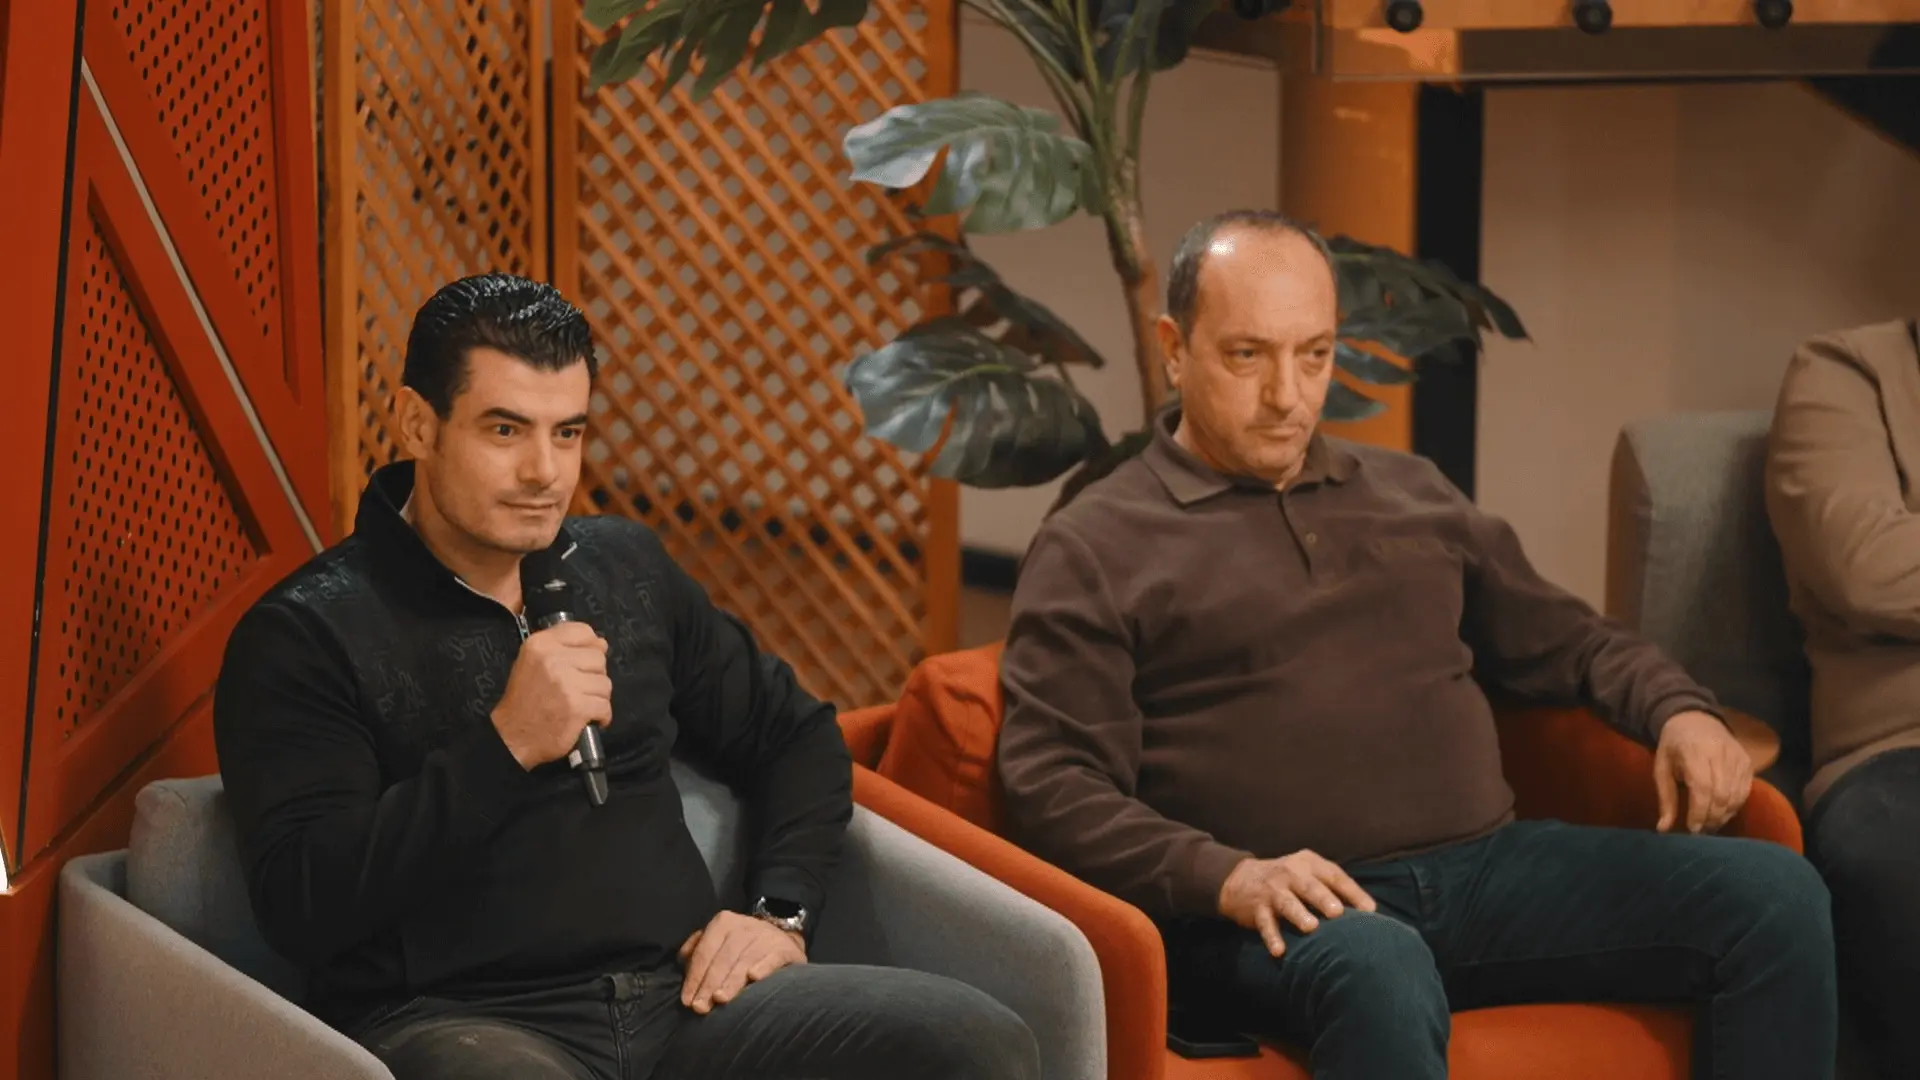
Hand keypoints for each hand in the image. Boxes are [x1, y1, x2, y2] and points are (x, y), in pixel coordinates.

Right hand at [491, 621, 611, 769]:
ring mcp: (566, 683)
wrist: (512, 736)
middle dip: (594, 676)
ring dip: (597, 697)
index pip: (582, 631)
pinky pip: (605, 706)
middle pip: (598, 658)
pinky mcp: (578, 707)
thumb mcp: (532, 663)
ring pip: (605, 683)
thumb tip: (601, 644)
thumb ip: (563, 648)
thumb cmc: (524, 701)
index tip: (586, 661)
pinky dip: (601, 716)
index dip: (591, 646)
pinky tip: (588, 718)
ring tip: (580, 705)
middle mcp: (553, 659)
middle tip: (579, 689)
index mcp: (540, 644)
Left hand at [677, 911, 805, 1013]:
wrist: (781, 938)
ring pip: (745, 960)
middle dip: (709, 984)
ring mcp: (766, 936)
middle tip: (701, 1007)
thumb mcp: (717, 942)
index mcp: (723, 923)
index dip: (695, 978)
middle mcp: (744, 926)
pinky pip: (772, 958)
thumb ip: (697, 951)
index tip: (687, 1001)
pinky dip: (763, 967)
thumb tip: (683, 963)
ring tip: (721, 999)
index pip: (704, 953)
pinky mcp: (784, 948)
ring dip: (731, 981)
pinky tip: (754, 978)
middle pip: (723, 959)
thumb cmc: (740, 947)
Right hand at [1218, 851, 1376, 957]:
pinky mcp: (1257, 908)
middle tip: (1337, 913)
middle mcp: (1290, 874)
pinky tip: (1279, 951)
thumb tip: (1370, 912)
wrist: (1241, 879)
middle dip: (1323, 898)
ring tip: (1310, 927)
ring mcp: (1272, 891)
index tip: (1369, 910)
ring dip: (1298, 914)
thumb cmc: (1289, 880)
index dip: (1352, 892)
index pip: (1334, 875)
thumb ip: (1334, 888)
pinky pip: (1265, 924)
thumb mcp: (1309, 874)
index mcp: (1309, 863)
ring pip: (1287, 902)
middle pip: (1309, 886)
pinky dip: (1272, 937)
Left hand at [1654, 710, 1752, 834]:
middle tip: (1701, 831)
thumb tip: (1663, 830)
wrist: (1696, 719)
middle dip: (1711, 818)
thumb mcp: (1661, 768)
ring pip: (1736, 796)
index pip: (1703, 788)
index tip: (1692, 829)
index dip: (1699, 812)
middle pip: (1722, 795)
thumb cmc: (1674, 746)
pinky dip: (1734, 807)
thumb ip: (1665, 798)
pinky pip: (1745, 792)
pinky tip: (1722, 813)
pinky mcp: (1748, 762)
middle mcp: (1720, 754)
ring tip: (1710, 825)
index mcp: (1695, 752)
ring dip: (1724, 816)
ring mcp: (1738, 758)